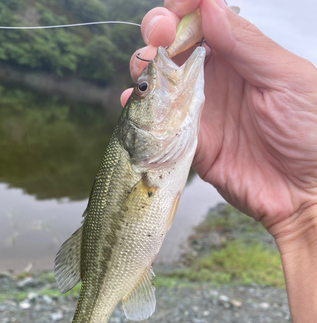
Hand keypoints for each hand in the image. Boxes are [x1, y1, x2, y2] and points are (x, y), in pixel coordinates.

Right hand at [122, 0, 316, 240]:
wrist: (304, 193)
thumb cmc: (311, 133)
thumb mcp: (287, 80)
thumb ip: (247, 45)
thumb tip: (208, 9)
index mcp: (243, 57)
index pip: (204, 21)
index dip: (184, 10)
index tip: (175, 11)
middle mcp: (217, 81)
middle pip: (175, 49)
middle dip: (158, 35)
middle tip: (158, 38)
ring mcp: (201, 113)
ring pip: (161, 84)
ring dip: (146, 70)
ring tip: (145, 71)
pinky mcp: (190, 145)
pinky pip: (160, 126)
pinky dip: (142, 113)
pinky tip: (134, 102)